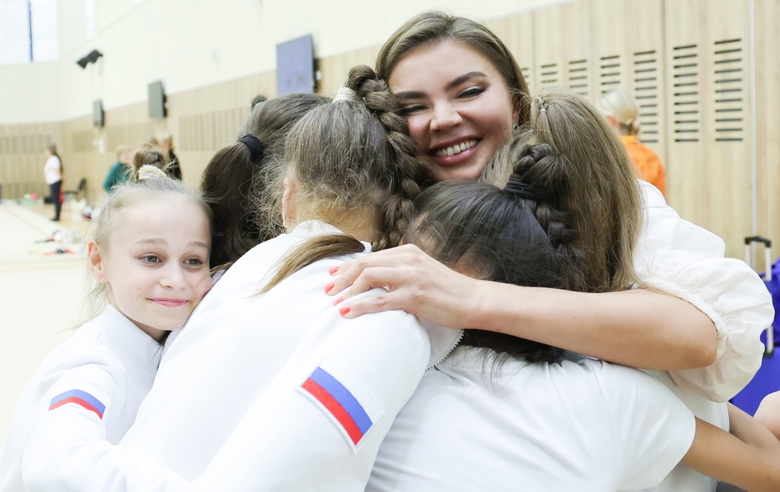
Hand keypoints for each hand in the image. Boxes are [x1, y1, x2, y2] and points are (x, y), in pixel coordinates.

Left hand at [326, 244, 479, 327]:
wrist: (474, 300)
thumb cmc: (449, 291)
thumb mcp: (423, 273)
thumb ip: (402, 272)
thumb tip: (378, 282)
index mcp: (408, 252)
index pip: (369, 257)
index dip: (347, 268)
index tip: (332, 278)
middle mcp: (407, 260)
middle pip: (363, 264)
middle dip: (341, 278)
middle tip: (327, 291)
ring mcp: (410, 277)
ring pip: (367, 277)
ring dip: (346, 291)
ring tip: (335, 303)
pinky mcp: (414, 296)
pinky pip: (379, 300)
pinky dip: (359, 305)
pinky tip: (347, 312)